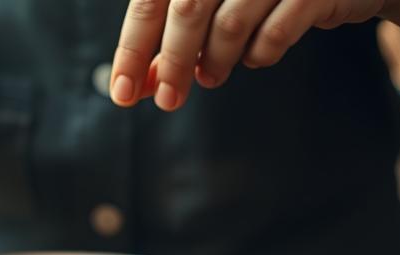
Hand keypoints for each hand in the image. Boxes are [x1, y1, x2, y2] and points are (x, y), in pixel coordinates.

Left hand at [108, 0, 384, 109]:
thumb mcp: (214, 8)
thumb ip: (175, 40)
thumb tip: (137, 84)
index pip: (150, 1)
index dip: (132, 48)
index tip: (123, 94)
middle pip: (187, 9)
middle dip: (172, 62)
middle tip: (168, 101)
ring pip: (230, 23)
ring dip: (214, 61)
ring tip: (210, 77)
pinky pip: (277, 31)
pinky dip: (259, 53)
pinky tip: (254, 57)